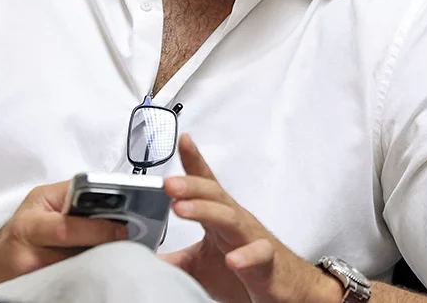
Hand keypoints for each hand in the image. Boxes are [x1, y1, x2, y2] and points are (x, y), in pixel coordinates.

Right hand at [0, 181, 128, 293]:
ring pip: (77, 270)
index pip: (68, 228)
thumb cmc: (17, 231)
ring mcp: (35, 278)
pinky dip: (88, 273)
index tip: (124, 227)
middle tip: (129, 242)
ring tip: (118, 253)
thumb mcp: (38, 202)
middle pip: (77, 254)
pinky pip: (71, 281)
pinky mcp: (39, 291)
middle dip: (105, 246)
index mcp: (30, 225)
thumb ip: (70, 195)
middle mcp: (30, 254)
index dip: (99, 229)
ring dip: (100, 261)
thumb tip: (107, 194)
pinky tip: (100, 267)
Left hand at [161, 134, 342, 302]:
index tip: (182, 139)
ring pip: (231, 218)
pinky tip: (232, 259)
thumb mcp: (200, 265)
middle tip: (167, 183)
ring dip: (206, 211)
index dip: (194, 162)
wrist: (288, 291)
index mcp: (219, 218)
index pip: (206, 184)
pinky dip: (246, 255)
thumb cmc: (246, 271)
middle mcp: (236, 222)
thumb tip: (138, 257)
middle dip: (191, 186)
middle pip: (214, 196)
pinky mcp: (267, 263)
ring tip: (182, 208)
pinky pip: (259, 255)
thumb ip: (172, 259)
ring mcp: (252, 239)